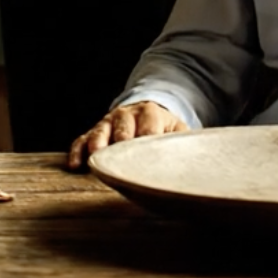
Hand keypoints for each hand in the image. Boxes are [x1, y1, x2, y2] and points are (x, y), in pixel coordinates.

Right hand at [67, 101, 189, 169]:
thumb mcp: (179, 132)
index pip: (149, 128)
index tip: (148, 159)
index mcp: (151, 114)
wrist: (146, 112)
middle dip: (121, 142)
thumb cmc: (165, 130)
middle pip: (122, 128)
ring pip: (100, 132)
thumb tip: (203, 165)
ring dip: (97, 145)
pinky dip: (78, 150)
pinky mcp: (95, 131)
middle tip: (121, 160)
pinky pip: (82, 139)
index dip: (147, 141)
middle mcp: (127, 115)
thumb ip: (186, 144)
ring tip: (95, 159)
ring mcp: (108, 122)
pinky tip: (74, 164)